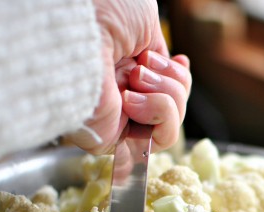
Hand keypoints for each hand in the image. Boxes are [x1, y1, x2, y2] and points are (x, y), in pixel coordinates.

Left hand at [67, 0, 191, 153]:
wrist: (83, 28)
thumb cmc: (105, 14)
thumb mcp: (146, 24)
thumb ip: (161, 55)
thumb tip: (176, 70)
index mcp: (129, 68)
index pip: (167, 85)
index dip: (178, 76)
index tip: (180, 61)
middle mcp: (124, 94)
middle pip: (175, 104)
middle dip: (171, 83)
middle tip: (141, 69)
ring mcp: (120, 118)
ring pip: (171, 123)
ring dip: (165, 97)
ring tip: (134, 81)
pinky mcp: (112, 138)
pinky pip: (155, 144)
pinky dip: (158, 125)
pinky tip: (137, 105)